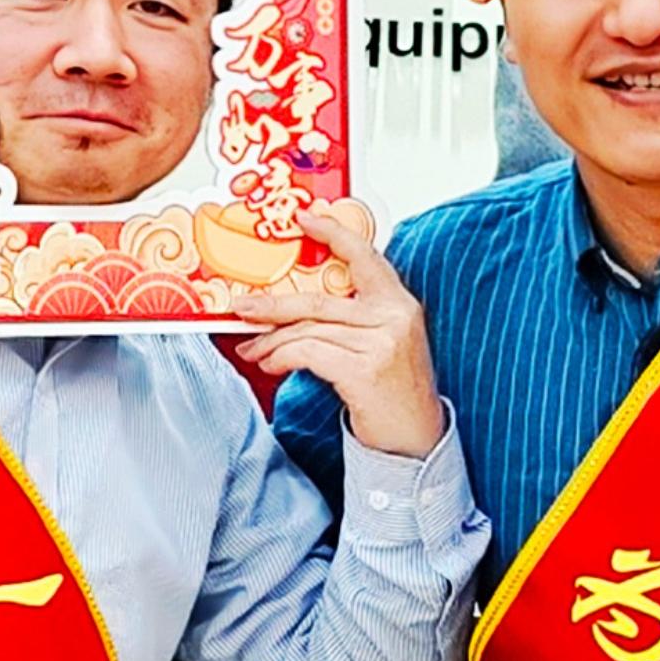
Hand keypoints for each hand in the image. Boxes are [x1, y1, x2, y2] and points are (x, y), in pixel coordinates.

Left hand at [216, 196, 442, 457]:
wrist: (417, 440)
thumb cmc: (395, 393)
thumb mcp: (384, 344)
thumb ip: (354, 319)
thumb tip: (296, 310)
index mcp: (399, 304)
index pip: (365, 256)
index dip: (333, 234)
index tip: (304, 220)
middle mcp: (393, 317)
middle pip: (319, 300)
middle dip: (273, 304)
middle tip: (242, 307)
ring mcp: (380, 343)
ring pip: (308, 329)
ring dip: (271, 340)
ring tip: (253, 350)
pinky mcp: (365, 370)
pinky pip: (308, 354)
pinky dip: (282, 358)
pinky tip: (271, 365)